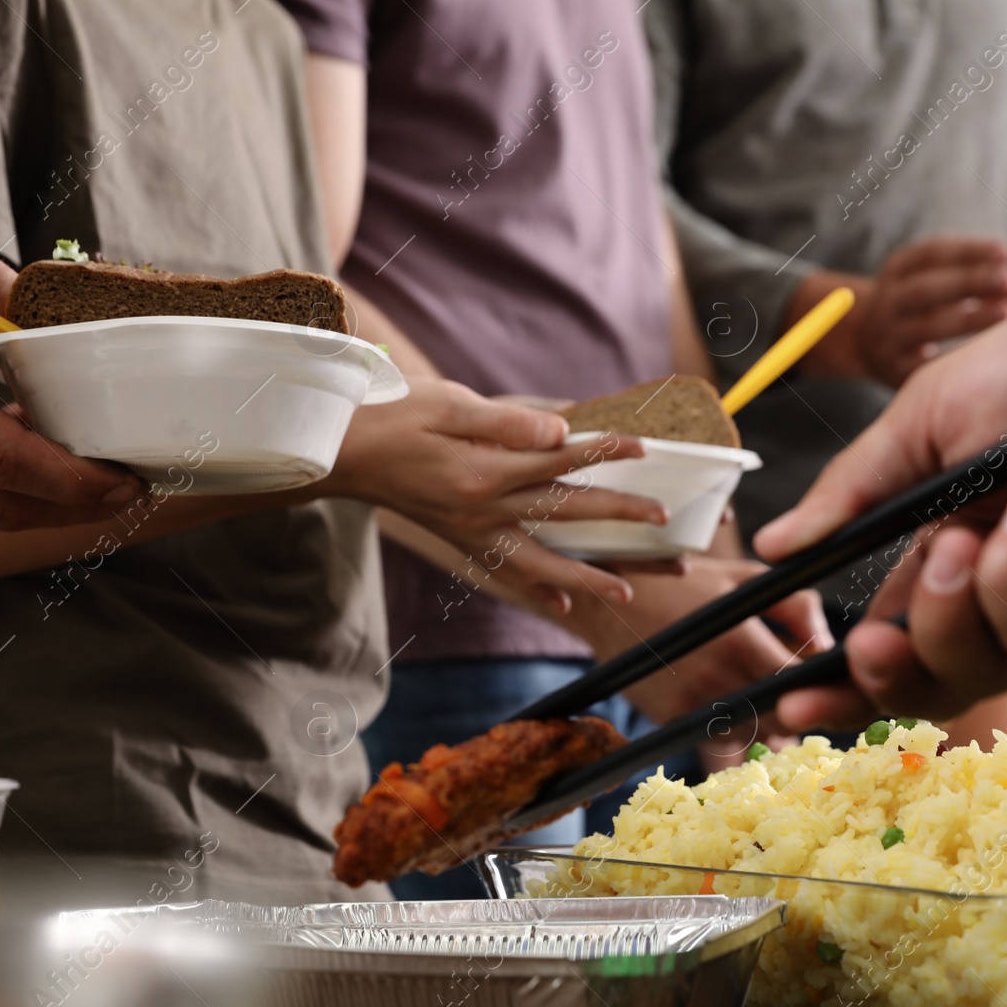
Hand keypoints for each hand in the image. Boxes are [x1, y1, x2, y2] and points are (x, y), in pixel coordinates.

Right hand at [0, 219, 141, 527]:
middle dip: (77, 506)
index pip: (11, 466)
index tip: (127, 482)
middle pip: (5, 508)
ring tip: (92, 476)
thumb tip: (74, 320)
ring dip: (40, 501)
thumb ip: (4, 291)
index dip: (78, 484)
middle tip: (130, 490)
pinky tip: (29, 464)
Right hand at [320, 377, 671, 611]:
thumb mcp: (447, 403)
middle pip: (565, 514)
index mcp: (483, 471)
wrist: (343, 455)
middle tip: (663, 521)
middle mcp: (483, 509)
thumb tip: (562, 430)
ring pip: (543, 560)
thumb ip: (508, 421)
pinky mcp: (463, 539)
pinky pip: (507, 572)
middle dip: (618, 517)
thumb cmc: (393, 416)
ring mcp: (473, 530)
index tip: (643, 447)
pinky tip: (562, 604)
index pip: (558, 460)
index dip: (603, 451)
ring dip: (588, 576)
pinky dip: (537, 588)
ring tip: (629, 592)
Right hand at [559, 556, 832, 728]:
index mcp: (740, 639)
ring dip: (765, 724)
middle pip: (780, 718)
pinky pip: (715, 740)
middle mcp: (716, 678)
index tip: (824, 680)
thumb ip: (795, 605)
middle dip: (794, 710)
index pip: (799, 684)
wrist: (608, 602)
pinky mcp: (669, 719)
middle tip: (798, 695)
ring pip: (751, 736)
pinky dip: (732, 731)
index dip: (818, 687)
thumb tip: (828, 646)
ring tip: (764, 698)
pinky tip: (733, 707)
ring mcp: (690, 703)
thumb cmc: (682, 583)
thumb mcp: (743, 578)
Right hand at [752, 245, 1006, 728]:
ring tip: (959, 538)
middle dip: (889, 674)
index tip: (788, 702)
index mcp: (948, 553)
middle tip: (868, 641)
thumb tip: (777, 546)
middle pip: (933, 682)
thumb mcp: (921, 423)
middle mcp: (1004, 590)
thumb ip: (852, 493)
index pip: (892, 644)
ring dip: (949, 610)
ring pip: (982, 668)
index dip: (843, 685)